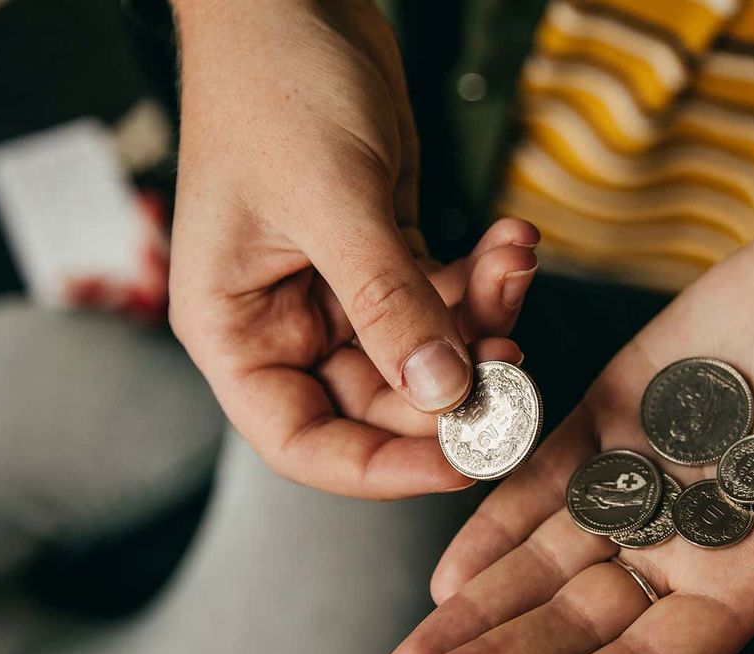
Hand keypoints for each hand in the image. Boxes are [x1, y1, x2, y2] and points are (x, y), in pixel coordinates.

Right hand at [169, 0, 538, 496]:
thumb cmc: (274, 85)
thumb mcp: (331, 200)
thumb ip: (388, 302)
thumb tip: (445, 393)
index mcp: (235, 330)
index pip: (304, 441)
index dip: (381, 468)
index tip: (462, 457)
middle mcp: (284, 324)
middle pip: (380, 404)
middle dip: (454, 383)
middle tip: (517, 358)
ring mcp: (337, 294)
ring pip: (425, 351)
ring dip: (480, 319)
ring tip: (514, 263)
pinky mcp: (384, 258)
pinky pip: (443, 297)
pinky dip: (481, 277)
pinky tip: (511, 240)